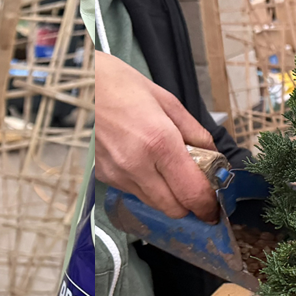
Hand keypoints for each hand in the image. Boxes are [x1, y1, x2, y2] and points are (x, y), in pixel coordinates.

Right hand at [88, 51, 219, 221]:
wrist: (80, 85)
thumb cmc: (122, 87)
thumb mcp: (168, 102)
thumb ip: (195, 133)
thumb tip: (212, 158)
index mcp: (159, 142)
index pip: (192, 193)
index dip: (208, 206)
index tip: (214, 206)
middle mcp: (136, 164)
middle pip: (174, 209)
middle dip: (189, 203)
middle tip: (194, 185)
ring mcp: (117, 173)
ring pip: (154, 204)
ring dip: (167, 194)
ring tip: (166, 167)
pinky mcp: (103, 176)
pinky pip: (134, 192)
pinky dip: (146, 185)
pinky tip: (141, 161)